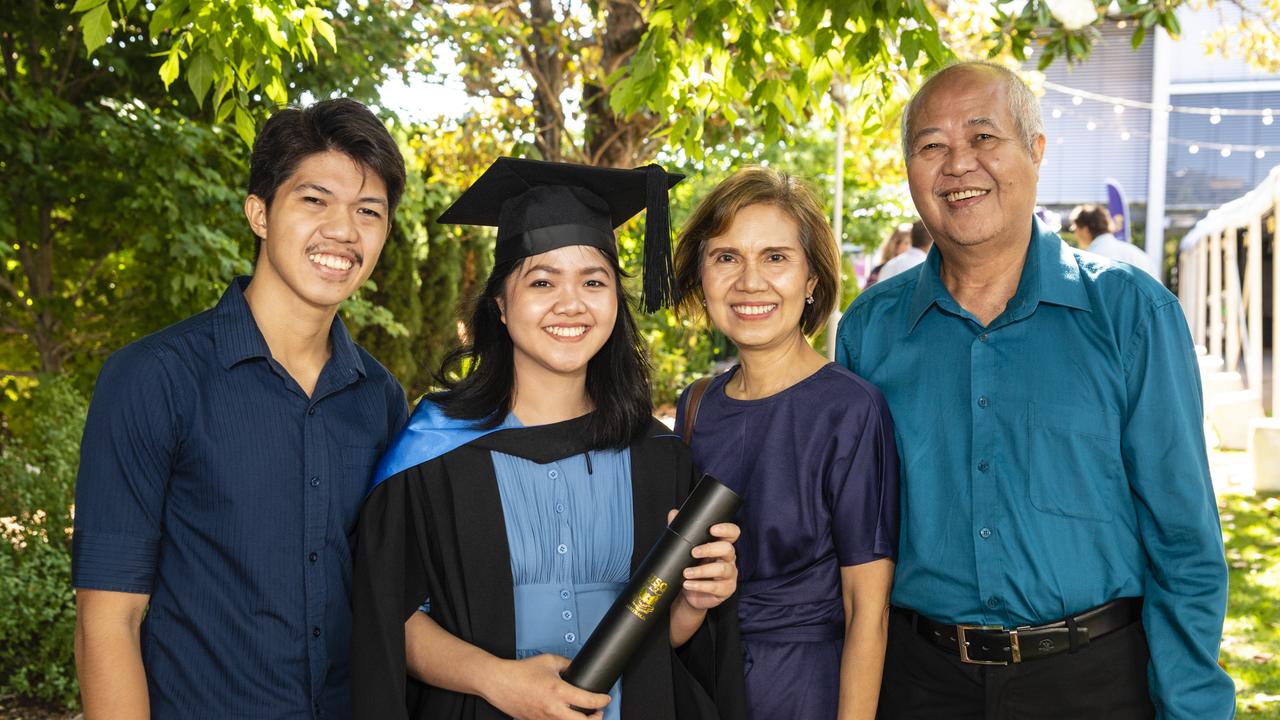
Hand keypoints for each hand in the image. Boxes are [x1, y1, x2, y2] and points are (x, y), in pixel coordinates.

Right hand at [485, 653, 609, 719]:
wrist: (499, 683)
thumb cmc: (520, 672)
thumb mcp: (549, 661)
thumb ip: (566, 664)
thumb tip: (576, 668)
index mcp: (558, 691)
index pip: (588, 701)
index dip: (602, 700)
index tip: (605, 698)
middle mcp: (553, 709)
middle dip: (596, 719)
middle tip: (598, 712)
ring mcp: (545, 719)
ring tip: (583, 716)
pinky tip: (565, 716)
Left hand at [667, 509, 739, 611]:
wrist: (688, 593)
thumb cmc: (691, 567)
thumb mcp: (686, 550)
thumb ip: (682, 532)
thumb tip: (673, 513)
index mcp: (722, 545)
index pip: (733, 533)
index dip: (726, 529)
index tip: (712, 529)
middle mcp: (728, 558)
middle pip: (728, 549)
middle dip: (710, 549)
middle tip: (693, 552)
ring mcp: (729, 575)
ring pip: (722, 569)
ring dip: (702, 570)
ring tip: (686, 573)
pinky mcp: (725, 590)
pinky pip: (716, 587)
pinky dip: (700, 585)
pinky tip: (688, 584)